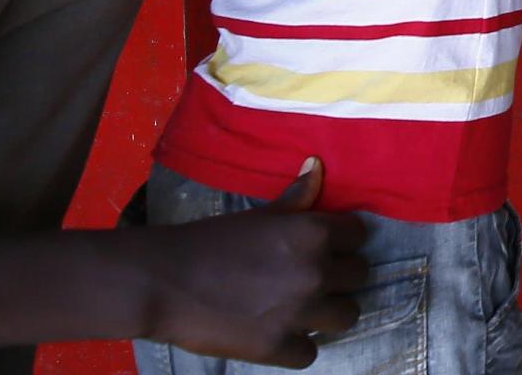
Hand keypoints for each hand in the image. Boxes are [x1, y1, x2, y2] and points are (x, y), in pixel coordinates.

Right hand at [138, 162, 366, 367]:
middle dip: (339, 277)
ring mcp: (299, 313)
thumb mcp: (258, 215)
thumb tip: (317, 167)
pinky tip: (276, 334)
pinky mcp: (278, 348)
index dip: (343, 241)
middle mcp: (315, 271)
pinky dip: (295, 347)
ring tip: (301, 310)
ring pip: (347, 316)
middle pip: (359, 276)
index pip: (359, 235)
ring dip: (327, 314)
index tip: (326, 248)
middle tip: (310, 280)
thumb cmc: (209, 241)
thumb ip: (296, 199)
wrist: (162, 281)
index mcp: (313, 233)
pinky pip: (310, 354)